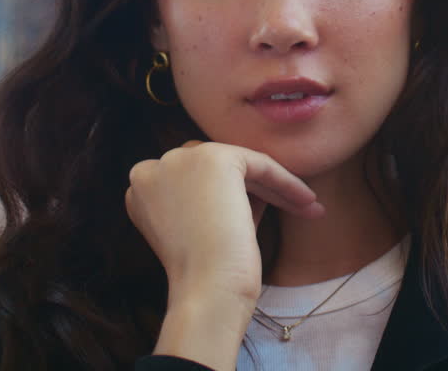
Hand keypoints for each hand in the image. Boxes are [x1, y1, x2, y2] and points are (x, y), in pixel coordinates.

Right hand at [125, 141, 323, 368]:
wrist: (207, 289)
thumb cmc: (205, 274)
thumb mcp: (202, 231)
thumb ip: (215, 202)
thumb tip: (256, 185)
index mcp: (141, 190)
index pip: (193, 181)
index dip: (232, 196)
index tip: (263, 214)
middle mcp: (151, 168)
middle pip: (214, 168)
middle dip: (255, 187)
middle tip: (292, 207)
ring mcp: (179, 159)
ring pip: (237, 165)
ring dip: (275, 185)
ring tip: (305, 208)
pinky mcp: (213, 157)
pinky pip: (259, 163)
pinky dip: (285, 182)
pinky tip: (307, 201)